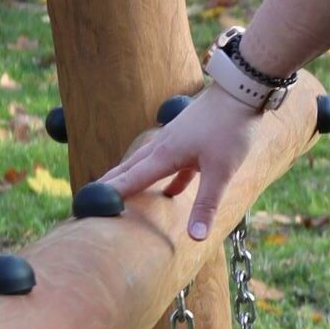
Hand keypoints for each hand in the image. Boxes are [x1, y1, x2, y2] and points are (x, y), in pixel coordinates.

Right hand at [93, 86, 256, 243]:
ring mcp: (176, 140)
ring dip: (133, 178)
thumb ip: (206, 204)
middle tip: (89, 197)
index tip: (88, 204)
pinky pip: (171, 163)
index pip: (130, 179)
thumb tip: (194, 238)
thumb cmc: (230, 128)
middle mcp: (163, 146)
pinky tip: (171, 192)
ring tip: (119, 191)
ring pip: (148, 164)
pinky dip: (166, 178)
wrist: (241, 91)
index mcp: (164, 155)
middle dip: (111, 183)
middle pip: (130, 168)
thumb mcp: (221, 171)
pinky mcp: (190, 138)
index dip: (110, 193)